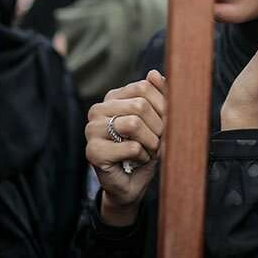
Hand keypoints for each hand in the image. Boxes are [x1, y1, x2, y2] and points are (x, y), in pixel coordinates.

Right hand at [85, 70, 166, 225]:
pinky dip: (142, 156)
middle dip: (158, 128)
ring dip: (151, 142)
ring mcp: (92, 130)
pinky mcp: (93, 151)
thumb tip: (154, 73)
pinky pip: (131, 147)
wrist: (131, 184)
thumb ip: (159, 96)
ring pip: (134, 124)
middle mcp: (98, 110)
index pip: (144, 87)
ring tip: (148, 151)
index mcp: (113, 97)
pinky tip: (137, 161)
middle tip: (158, 142)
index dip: (163, 107)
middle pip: (140, 105)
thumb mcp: (157, 121)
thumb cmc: (145, 150)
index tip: (166, 124)